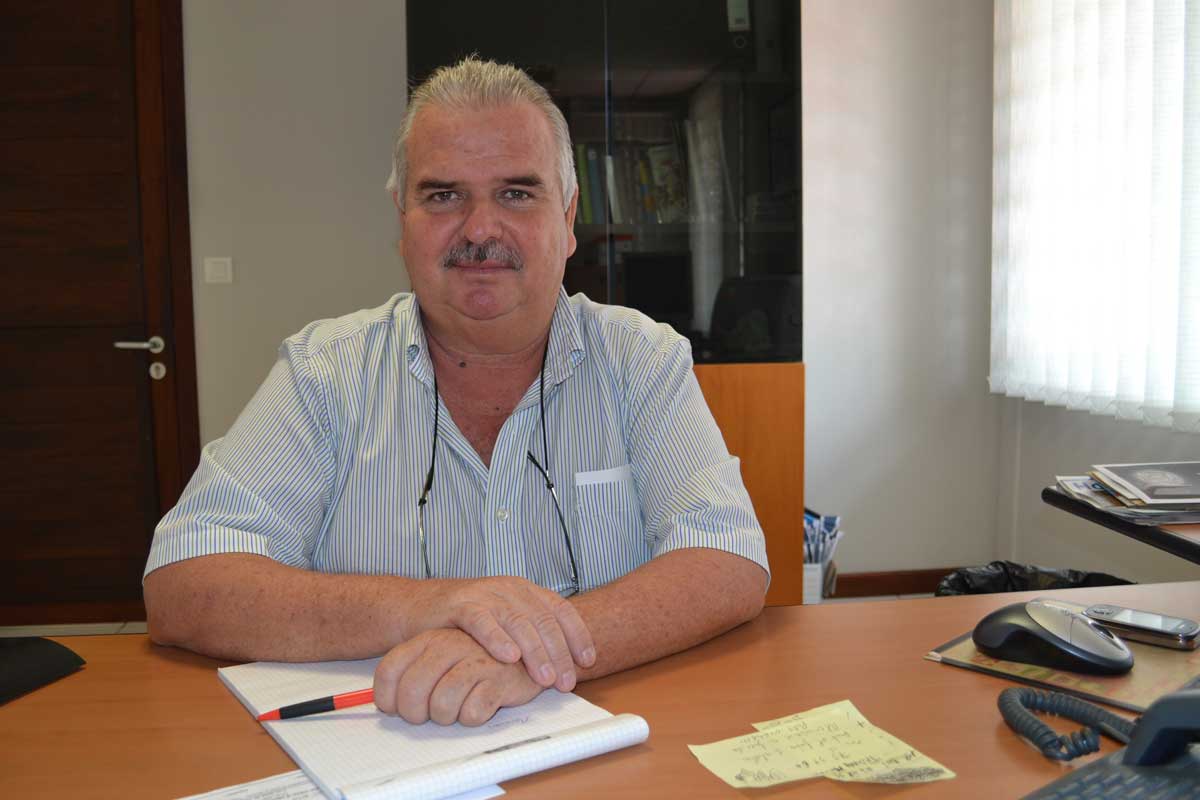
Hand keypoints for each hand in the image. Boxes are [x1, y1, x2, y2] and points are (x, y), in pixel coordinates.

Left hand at [374, 628, 543, 725]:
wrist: (523, 650)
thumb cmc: (474, 660)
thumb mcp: (437, 658)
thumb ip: (409, 674)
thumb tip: (383, 704)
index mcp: (428, 639)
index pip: (389, 671)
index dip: (387, 699)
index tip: (396, 709)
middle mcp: (449, 645)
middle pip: (412, 693)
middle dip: (416, 714)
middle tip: (428, 714)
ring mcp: (475, 660)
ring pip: (442, 706)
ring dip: (447, 716)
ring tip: (457, 707)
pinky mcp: (500, 679)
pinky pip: (472, 713)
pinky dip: (472, 717)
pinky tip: (480, 703)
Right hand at [412, 576, 594, 691]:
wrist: (419, 607)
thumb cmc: (467, 624)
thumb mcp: (506, 623)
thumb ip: (531, 635)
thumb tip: (566, 665)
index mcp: (525, 591)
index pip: (560, 610)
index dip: (577, 635)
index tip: (587, 661)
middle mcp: (509, 589)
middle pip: (543, 619)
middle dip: (558, 652)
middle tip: (565, 682)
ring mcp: (484, 595)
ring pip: (517, 621)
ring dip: (534, 651)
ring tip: (544, 677)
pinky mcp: (459, 604)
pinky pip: (482, 621)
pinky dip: (497, 638)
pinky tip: (509, 656)